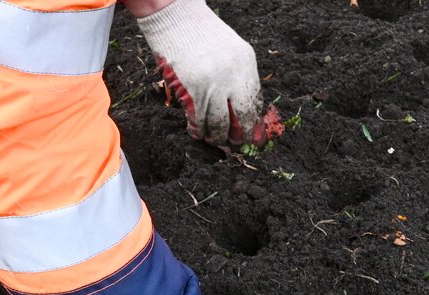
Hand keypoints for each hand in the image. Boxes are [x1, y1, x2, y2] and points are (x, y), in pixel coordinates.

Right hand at [134, 0, 267, 146]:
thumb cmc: (197, 33)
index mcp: (246, 63)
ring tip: (212, 139)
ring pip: (220, 124)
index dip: (253, 122)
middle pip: (243, 117)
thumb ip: (234, 75)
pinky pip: (199, 120)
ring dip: (216, 136)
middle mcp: (234, 75)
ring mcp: (214, 84)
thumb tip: (236, 108)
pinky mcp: (194, 90)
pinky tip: (196, 131)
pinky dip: (198, 129)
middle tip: (234, 144)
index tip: (251, 135)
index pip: (255, 101)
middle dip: (240, 135)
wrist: (174, 15)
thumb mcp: (227, 50)